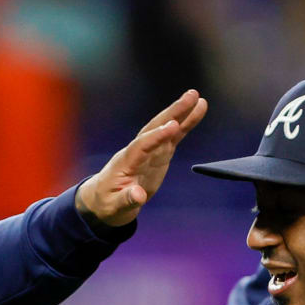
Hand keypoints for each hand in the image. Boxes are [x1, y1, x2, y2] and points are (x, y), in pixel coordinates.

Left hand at [75, 89, 208, 227]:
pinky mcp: (158, 155)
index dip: (157, 136)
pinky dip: (185, 125)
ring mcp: (149, 151)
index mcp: (126, 162)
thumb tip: (139, 196)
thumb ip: (126, 200)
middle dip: (172, 112)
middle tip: (190, 97)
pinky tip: (197, 112)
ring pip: (166, 128)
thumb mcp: (114, 207)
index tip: (174, 126)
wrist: (105, 199)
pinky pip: (173, 137)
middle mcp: (138, 151)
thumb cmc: (108, 203)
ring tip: (199, 98)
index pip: (142, 145)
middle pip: (155, 127)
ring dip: (182, 113)